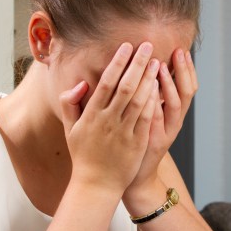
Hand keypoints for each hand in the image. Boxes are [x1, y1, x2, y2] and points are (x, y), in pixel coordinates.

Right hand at [59, 42, 160, 193]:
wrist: (96, 185)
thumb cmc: (83, 155)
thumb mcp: (70, 128)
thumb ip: (70, 103)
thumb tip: (79, 84)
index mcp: (92, 115)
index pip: (106, 82)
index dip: (117, 62)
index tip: (126, 46)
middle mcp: (108, 121)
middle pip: (125, 86)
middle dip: (137, 64)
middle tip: (148, 45)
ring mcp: (124, 132)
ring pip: (138, 100)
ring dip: (148, 79)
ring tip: (157, 62)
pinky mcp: (136, 143)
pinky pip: (146, 119)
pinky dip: (153, 102)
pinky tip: (160, 88)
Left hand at [126, 47, 197, 196]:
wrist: (135, 176)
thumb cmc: (138, 143)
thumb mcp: (150, 119)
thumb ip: (152, 97)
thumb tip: (150, 71)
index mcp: (174, 114)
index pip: (188, 86)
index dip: (187, 69)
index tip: (182, 50)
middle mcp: (175, 122)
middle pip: (187, 93)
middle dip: (183, 71)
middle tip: (178, 52)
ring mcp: (166, 133)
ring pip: (175, 106)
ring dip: (169, 84)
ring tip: (162, 66)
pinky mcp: (154, 142)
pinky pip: (157, 120)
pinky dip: (155, 104)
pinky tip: (149, 89)